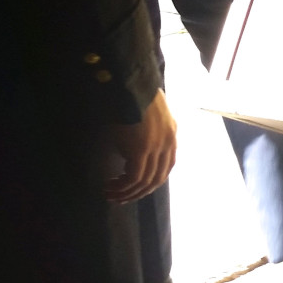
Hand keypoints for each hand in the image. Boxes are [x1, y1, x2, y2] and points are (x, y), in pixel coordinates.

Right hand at [107, 89, 176, 203]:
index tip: (136, 188)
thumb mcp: (146, 117)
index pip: (167, 167)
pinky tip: (111, 186)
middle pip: (158, 178)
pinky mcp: (142, 150)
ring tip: (111, 194)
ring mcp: (157, 147)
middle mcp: (168, 143)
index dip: (152, 181)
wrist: (129, 84)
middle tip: (122, 198)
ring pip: (145, 181)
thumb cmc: (132, 97)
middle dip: (139, 192)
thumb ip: (146, 133)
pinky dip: (123, 186)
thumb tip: (132, 150)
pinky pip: (134, 177)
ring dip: (127, 192)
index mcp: (172, 134)